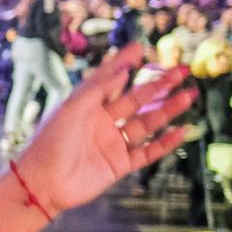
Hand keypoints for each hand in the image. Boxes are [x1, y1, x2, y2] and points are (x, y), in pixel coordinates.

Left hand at [12, 43, 195, 216]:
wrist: (43, 184)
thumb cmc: (50, 142)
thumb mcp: (72, 108)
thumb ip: (98, 89)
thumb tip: (122, 70)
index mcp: (87, 105)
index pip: (111, 79)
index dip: (125, 63)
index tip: (142, 47)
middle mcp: (102, 121)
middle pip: (137, 99)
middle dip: (158, 85)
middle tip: (180, 70)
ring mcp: (112, 143)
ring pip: (147, 123)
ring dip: (168, 109)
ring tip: (189, 95)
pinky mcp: (120, 165)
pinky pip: (148, 151)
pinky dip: (165, 142)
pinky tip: (182, 130)